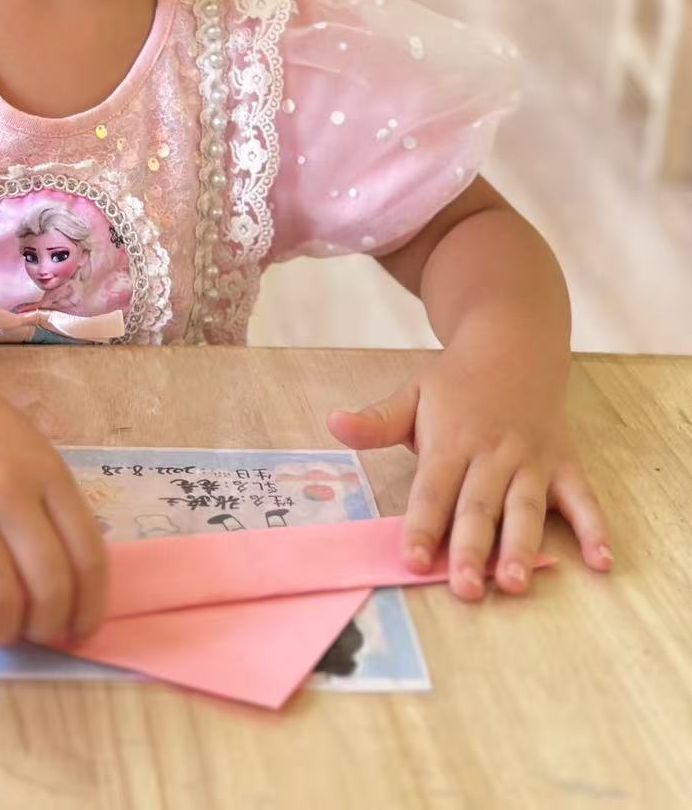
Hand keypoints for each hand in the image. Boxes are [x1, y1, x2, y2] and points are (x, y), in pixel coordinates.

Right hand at [0, 355, 108, 651]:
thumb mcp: (35, 454)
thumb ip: (54, 509)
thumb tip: (71, 588)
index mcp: (48, 474)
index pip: (89, 556)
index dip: (91, 607)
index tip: (81, 632)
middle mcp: (8, 488)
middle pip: (48, 581)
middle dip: (48, 626)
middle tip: (37, 635)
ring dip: (4, 631)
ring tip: (0, 635)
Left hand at [326, 343, 612, 600]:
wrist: (514, 344)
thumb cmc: (456, 383)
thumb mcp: (412, 394)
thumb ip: (377, 420)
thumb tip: (333, 424)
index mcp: (451, 441)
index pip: (433, 490)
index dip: (423, 527)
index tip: (413, 561)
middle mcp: (492, 453)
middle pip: (480, 507)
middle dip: (472, 550)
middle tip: (467, 590)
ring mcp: (531, 460)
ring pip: (526, 508)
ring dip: (522, 547)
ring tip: (516, 583)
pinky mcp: (564, 463)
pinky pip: (582, 499)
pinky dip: (594, 529)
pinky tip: (600, 561)